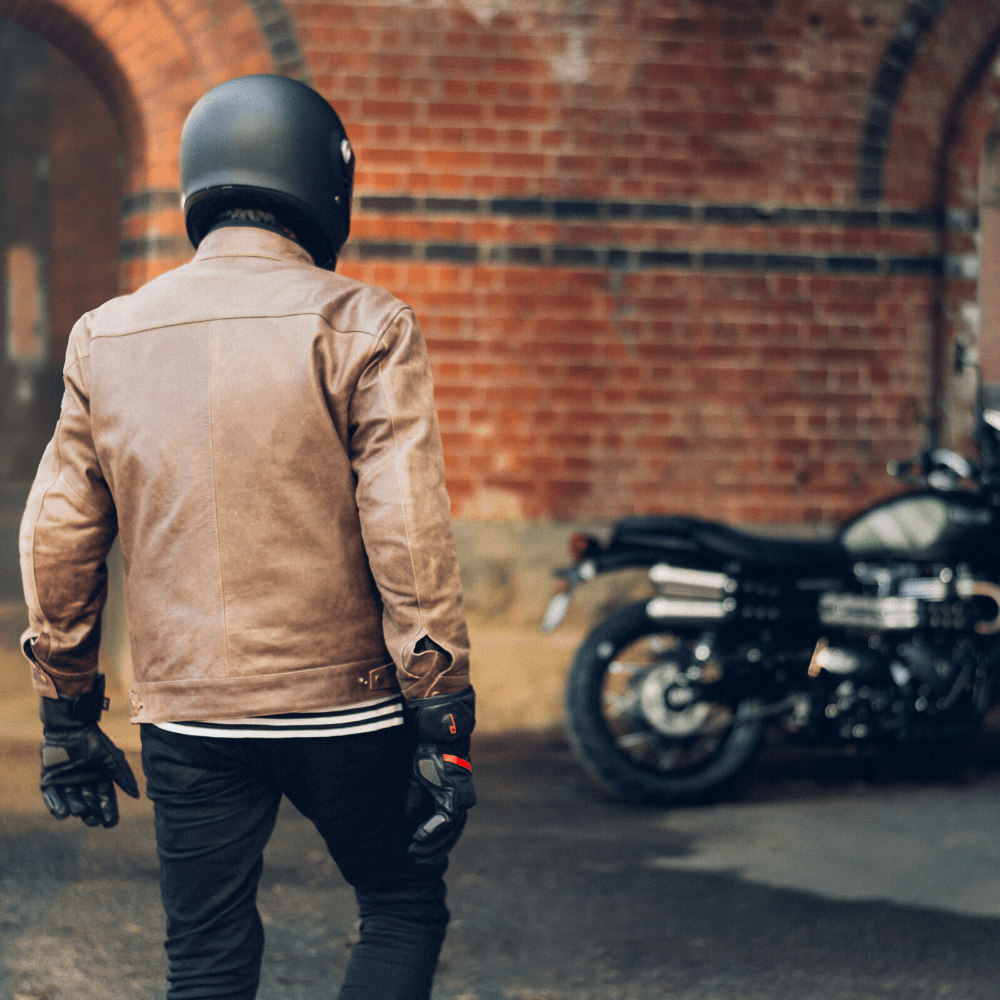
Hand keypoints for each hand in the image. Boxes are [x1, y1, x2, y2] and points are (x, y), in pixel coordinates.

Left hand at [40, 674, 138, 827]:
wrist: (70, 728)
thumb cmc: (94, 741)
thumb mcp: (112, 758)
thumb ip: (122, 776)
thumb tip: (136, 795)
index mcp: (99, 779)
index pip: (105, 800)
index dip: (108, 812)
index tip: (110, 823)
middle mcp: (83, 784)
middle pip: (88, 806)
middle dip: (91, 815)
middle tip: (93, 819)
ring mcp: (66, 783)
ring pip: (71, 804)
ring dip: (75, 809)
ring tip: (78, 810)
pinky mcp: (49, 781)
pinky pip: (51, 799)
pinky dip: (56, 806)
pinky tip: (62, 813)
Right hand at [405, 686, 475, 864]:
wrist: (434, 736)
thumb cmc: (425, 757)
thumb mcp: (416, 785)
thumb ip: (415, 805)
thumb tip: (410, 826)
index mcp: (451, 800)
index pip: (447, 831)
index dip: (432, 846)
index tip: (415, 854)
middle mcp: (460, 802)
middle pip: (451, 836)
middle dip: (433, 851)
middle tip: (416, 859)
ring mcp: (460, 799)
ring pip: (450, 833)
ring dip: (432, 846)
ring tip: (415, 853)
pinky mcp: (455, 794)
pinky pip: (446, 820)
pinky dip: (432, 831)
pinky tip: (418, 838)